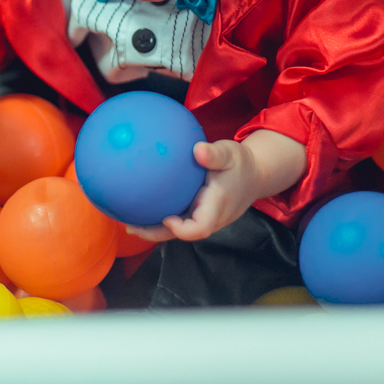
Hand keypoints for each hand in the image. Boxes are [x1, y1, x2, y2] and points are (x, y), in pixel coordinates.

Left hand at [126, 140, 259, 242]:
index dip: (183, 229)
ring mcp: (204, 217)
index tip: (166, 218)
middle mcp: (211, 217)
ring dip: (154, 228)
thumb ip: (214, 154)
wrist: (255, 175)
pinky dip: (160, 217)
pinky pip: (179, 219)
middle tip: (131, 227)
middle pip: (182, 234)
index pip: (201, 227)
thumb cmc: (241, 163)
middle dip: (156, 234)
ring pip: (178, 229)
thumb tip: (197, 149)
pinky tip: (141, 208)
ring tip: (128, 222)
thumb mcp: (231, 153)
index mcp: (218, 205)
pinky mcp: (199, 212)